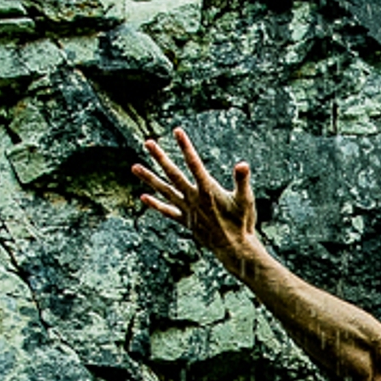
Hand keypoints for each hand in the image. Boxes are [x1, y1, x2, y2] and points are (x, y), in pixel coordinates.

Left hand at [133, 129, 262, 266]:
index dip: (185, 146)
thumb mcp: (246, 200)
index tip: (177, 131)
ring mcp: (187, 210)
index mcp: (207, 190)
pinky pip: (167, 211)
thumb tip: (242, 164)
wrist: (234, 249)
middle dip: (160, 157)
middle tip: (148, 142)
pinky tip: (143, 197)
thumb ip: (242, 181)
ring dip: (149, 178)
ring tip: (134, 167)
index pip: (194, 163)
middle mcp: (193, 198)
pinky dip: (155, 204)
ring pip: (164, 190)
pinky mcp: (185, 221)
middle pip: (172, 174)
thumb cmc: (242, 223)